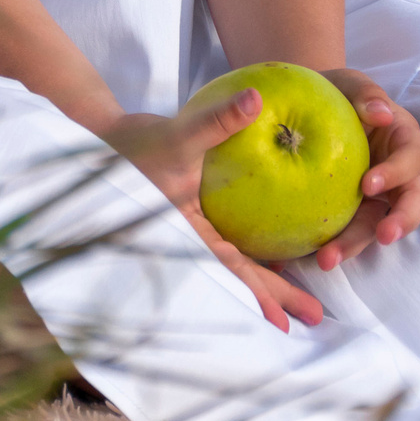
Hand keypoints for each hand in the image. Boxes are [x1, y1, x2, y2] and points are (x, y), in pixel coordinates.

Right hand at [102, 91, 324, 332]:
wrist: (107, 140)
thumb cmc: (138, 143)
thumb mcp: (180, 134)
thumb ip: (218, 120)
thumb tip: (257, 99)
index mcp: (185, 231)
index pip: (226, 267)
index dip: (255, 294)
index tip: (281, 321)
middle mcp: (191, 239)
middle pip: (238, 274)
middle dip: (274, 298)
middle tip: (312, 316)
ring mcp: (194, 233)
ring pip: (236, 264)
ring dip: (267, 283)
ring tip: (301, 304)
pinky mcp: (197, 221)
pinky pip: (231, 244)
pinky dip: (254, 256)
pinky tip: (279, 262)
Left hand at [311, 67, 419, 271]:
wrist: (307, 105)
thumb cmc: (336, 90)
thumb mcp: (350, 83)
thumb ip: (366, 93)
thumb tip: (382, 113)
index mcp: (402, 139)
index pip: (412, 159)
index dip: (397, 173)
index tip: (369, 184)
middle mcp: (396, 172)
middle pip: (410, 202)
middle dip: (399, 222)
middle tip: (382, 237)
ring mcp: (376, 196)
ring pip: (376, 224)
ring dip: (356, 244)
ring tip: (327, 260)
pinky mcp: (351, 212)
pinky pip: (346, 231)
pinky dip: (328, 245)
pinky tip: (301, 258)